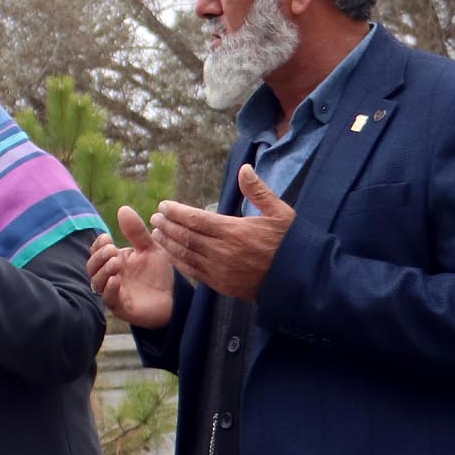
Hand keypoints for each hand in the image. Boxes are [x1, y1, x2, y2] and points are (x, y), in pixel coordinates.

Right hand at [87, 206, 176, 329]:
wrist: (175, 298)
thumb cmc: (160, 273)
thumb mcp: (150, 247)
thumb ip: (136, 231)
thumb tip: (122, 208)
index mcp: (114, 260)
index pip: (96, 250)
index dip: (98, 244)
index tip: (107, 238)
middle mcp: (110, 276)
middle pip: (92, 266)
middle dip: (99, 256)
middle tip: (112, 250)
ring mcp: (114, 292)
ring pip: (96, 283)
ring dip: (103, 271)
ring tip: (116, 263)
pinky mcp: (122, 307)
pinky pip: (109, 299)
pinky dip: (110, 289)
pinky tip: (117, 280)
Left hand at [148, 163, 294, 301]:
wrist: (299, 279)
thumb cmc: (290, 243)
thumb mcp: (279, 212)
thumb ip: (258, 191)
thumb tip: (244, 168)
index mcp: (235, 231)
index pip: (196, 219)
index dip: (177, 212)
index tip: (164, 205)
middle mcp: (223, 251)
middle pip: (187, 236)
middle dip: (168, 225)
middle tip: (155, 217)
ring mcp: (221, 271)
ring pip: (186, 254)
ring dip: (168, 243)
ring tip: (156, 233)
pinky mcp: (222, 285)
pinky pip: (194, 272)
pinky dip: (179, 262)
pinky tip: (170, 254)